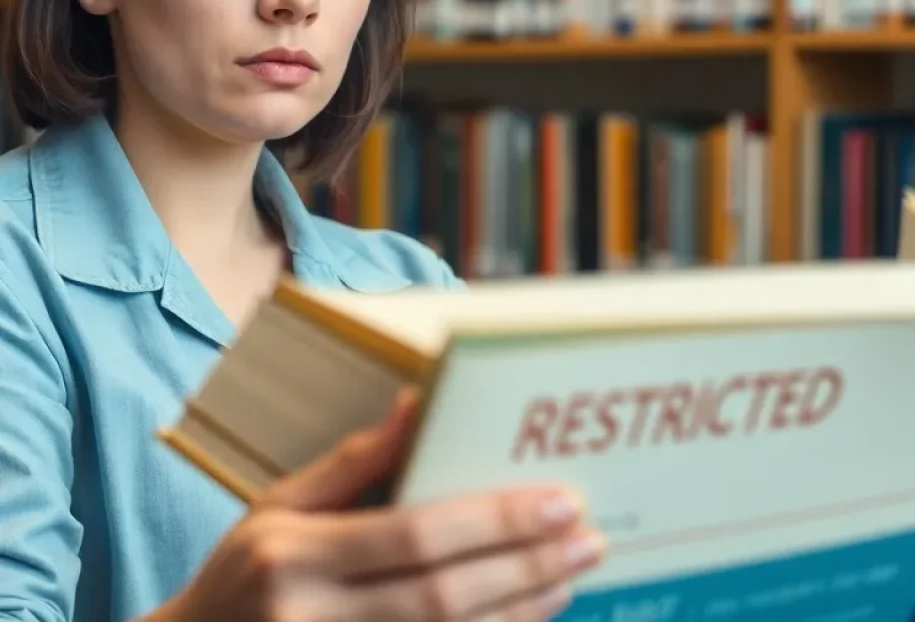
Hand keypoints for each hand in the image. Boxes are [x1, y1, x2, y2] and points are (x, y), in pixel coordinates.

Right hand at [162, 391, 606, 620]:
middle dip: (526, 565)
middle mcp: (310, 617)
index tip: (562, 500)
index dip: (496, 519)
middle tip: (588, 537)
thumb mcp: (276, 505)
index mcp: (294, 553)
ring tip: (571, 575)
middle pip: (443, 595)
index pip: (417, 534)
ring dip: (521, 611)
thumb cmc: (238, 575)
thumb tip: (418, 403)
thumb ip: (350, 461)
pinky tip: (529, 620)